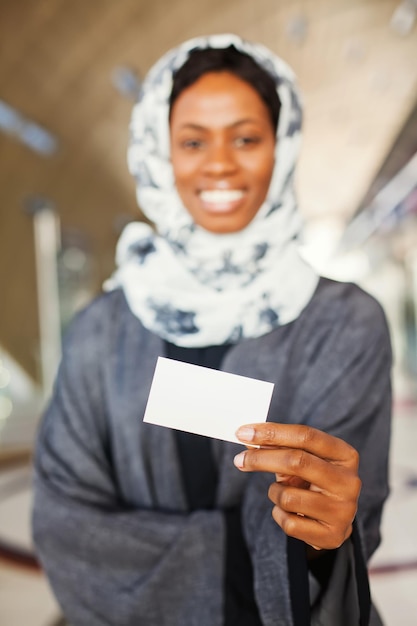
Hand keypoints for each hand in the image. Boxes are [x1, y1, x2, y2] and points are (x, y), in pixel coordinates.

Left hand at [233, 423, 360, 550]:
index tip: (244, 432)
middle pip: (297, 461)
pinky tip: (289, 512)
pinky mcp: (332, 535)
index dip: (272, 432)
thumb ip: (278, 446)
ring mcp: (343, 510)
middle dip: (261, 459)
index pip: (306, 436)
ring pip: (288, 497)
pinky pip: (289, 523)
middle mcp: (349, 482)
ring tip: (282, 493)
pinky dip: (279, 515)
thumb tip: (247, 437)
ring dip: (274, 493)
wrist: (333, 520)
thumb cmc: (313, 481)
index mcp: (344, 455)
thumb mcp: (302, 459)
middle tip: (239, 459)